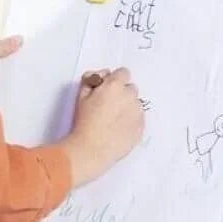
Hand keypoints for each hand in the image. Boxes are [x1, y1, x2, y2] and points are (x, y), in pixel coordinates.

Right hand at [63, 67, 143, 186]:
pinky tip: (118, 130)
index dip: (115, 80)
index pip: (123, 73)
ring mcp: (138, 112)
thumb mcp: (81, 97)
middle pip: (131, 88)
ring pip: (135, 104)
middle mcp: (130, 96)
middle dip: (122, 94)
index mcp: (115, 86)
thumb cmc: (85, 123)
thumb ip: (91, 80)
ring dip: (127, 108)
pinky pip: (139, 119)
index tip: (109, 88)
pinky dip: (131, 121)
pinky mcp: (141, 127)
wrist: (92, 149)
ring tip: (113, 121)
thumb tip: (99, 76)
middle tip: (109, 106)